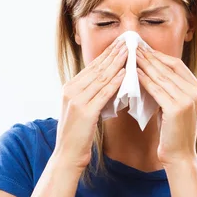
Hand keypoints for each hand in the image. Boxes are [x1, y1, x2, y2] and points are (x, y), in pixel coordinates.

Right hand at [53, 39, 127, 170]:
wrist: (67, 155)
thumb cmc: (78, 135)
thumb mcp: (82, 109)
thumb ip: (91, 94)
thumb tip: (108, 81)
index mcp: (69, 87)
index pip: (92, 66)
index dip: (107, 54)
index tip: (120, 43)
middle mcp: (71, 90)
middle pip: (97, 68)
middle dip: (113, 53)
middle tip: (128, 40)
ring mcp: (77, 100)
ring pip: (101, 77)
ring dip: (117, 63)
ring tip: (129, 51)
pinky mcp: (85, 112)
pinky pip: (103, 93)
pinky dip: (115, 82)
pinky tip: (125, 73)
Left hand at [135, 45, 196, 165]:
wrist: (179, 155)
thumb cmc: (173, 131)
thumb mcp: (174, 104)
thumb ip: (168, 88)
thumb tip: (148, 69)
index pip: (176, 64)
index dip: (159, 55)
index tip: (143, 48)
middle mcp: (195, 91)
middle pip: (168, 67)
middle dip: (149, 56)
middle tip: (133, 47)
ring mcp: (188, 99)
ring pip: (161, 76)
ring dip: (144, 65)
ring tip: (131, 56)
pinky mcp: (176, 108)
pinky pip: (156, 90)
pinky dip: (144, 80)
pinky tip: (134, 74)